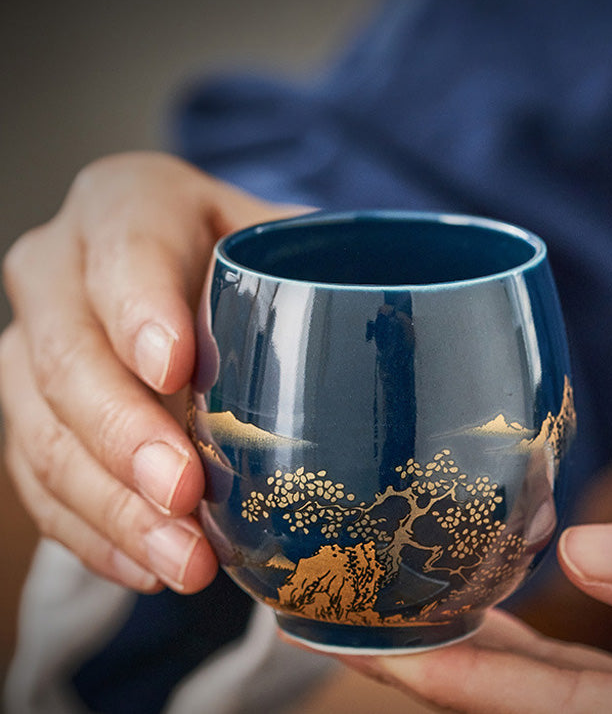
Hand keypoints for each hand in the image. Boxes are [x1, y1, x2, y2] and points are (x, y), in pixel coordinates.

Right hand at [1, 152, 305, 592]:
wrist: (172, 277)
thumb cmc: (239, 256)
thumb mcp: (274, 236)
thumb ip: (315, 256)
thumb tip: (414, 301)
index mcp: (128, 204)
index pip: (124, 247)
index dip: (140, 308)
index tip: (175, 371)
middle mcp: (61, 268)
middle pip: (69, 352)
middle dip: (124, 430)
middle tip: (183, 491)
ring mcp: (32, 343)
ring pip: (43, 429)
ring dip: (112, 505)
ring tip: (183, 561)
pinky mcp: (28, 409)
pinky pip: (36, 478)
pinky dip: (93, 531)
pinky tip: (148, 565)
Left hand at [340, 608, 611, 713]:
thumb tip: (588, 552)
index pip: (559, 709)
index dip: (452, 676)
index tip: (360, 641)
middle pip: (538, 708)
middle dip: (437, 666)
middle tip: (347, 619)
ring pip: (566, 697)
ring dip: (483, 655)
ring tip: (404, 609)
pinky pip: (602, 685)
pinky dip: (542, 653)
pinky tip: (496, 618)